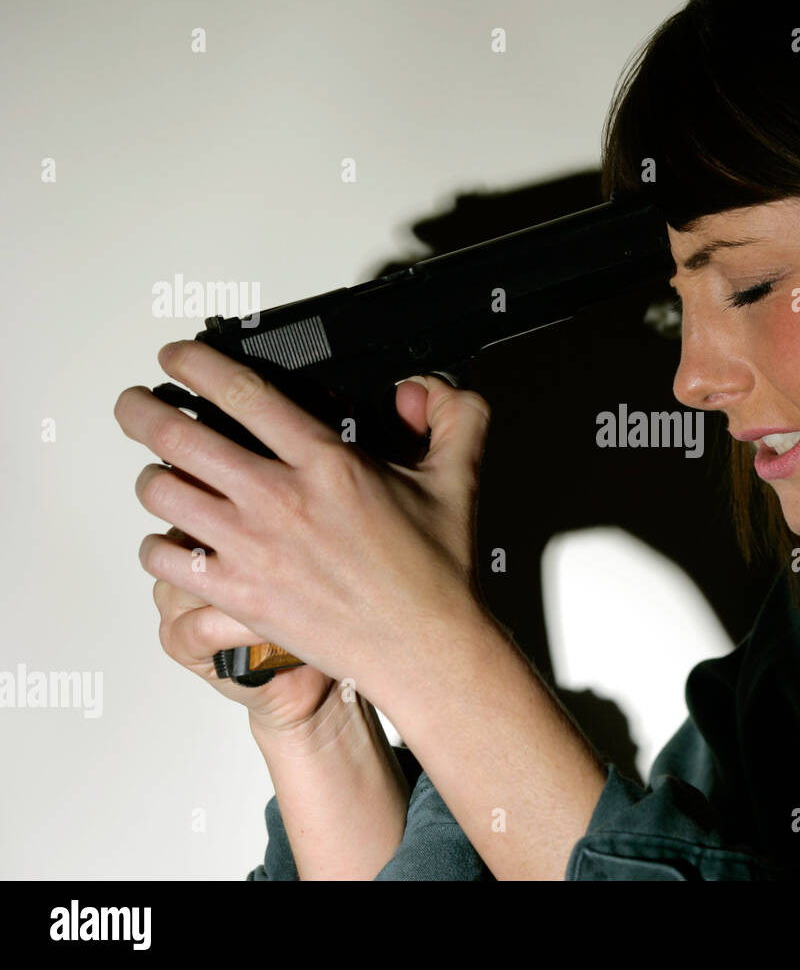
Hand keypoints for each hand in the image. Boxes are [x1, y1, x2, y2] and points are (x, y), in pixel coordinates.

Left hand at [115, 341, 492, 700]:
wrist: (423, 648)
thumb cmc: (433, 573)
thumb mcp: (458, 478)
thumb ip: (455, 415)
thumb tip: (421, 388)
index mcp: (326, 463)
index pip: (242, 393)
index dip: (195, 364)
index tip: (178, 356)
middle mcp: (279, 500)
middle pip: (177, 436)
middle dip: (140, 410)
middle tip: (135, 405)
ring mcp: (252, 549)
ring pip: (161, 494)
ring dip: (150, 477)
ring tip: (156, 473)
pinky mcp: (237, 594)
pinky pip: (166, 558)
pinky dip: (157, 545)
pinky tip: (171, 540)